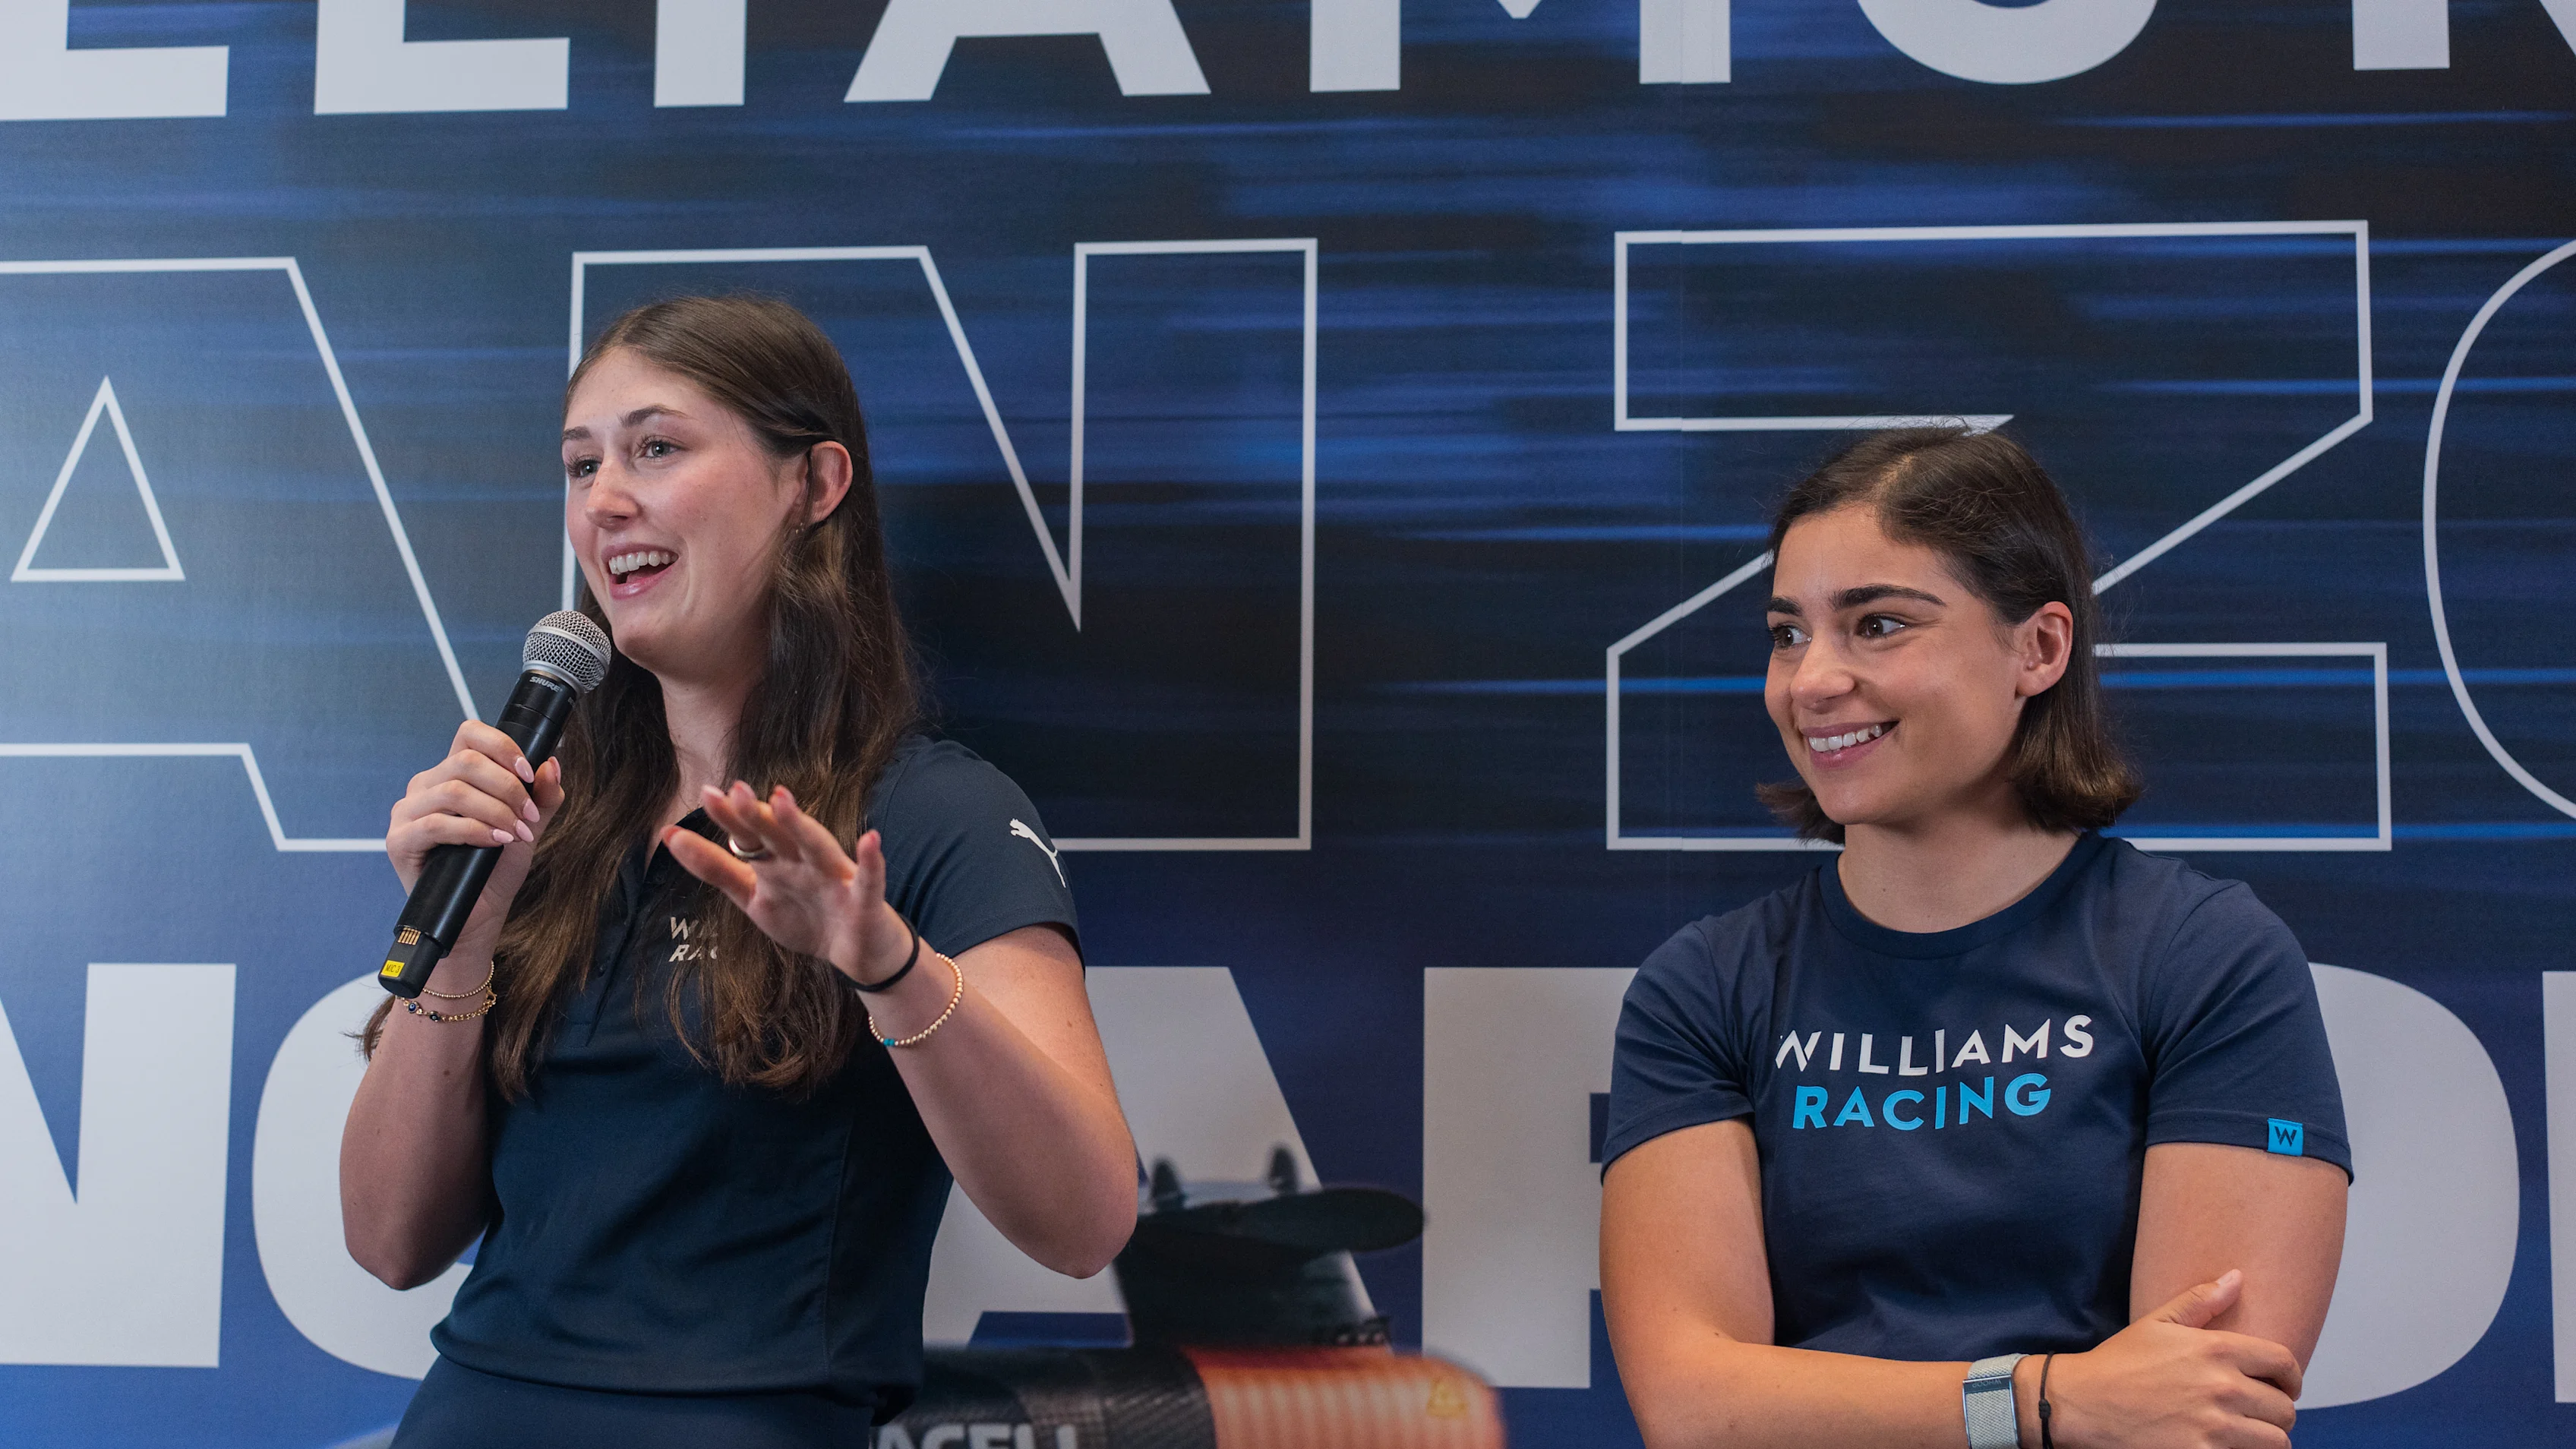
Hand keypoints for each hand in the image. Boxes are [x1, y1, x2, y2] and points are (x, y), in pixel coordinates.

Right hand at [385, 721, 563, 961]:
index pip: (470, 734)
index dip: (503, 746)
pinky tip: (496, 842)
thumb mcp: (527, 827)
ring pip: (453, 791)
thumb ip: (541, 796)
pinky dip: (474, 830)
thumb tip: (552, 762)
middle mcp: (424, 787)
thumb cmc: (496, 870)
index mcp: (450, 774)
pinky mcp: (399, 841)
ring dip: (495, 810)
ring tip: (516, 832)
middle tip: (528, 815)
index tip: (530, 774)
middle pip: (466, 761)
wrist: (478, 918)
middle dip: (507, 787)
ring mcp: (407, 813)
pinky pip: (436, 824)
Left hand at [666, 782, 912, 982]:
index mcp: (778, 862)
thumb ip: (715, 868)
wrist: (858, 953)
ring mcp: (835, 878)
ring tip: (782, 801)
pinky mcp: (864, 899)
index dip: (730, 819)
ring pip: (817, 847)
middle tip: (736, 791)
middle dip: (758, 816)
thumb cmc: (807, 917)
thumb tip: (670, 835)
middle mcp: (805, 862)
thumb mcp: (753, 897)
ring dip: (801, 825)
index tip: (706, 794)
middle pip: (779, 836)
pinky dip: (871, 861)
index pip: (750, 837)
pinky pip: (868, 879)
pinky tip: (870, 841)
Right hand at [2042, 1270, 2300, 1448]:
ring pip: (2276, 1440)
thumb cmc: (2119, 1363)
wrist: (2081, 1404)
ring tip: (2248, 1434)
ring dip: (2266, 1438)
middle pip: (2285, 1408)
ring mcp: (2215, 1426)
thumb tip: (2237, 1278)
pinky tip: (2227, 1445)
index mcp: (2216, 1349)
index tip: (2284, 1385)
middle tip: (2259, 1412)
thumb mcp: (2156, 1323)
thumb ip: (2201, 1301)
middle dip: (2277, 1410)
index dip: (2292, 1376)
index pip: (2285, 1362)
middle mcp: (2223, 1387)